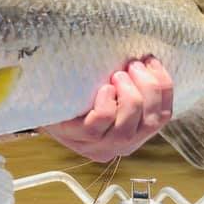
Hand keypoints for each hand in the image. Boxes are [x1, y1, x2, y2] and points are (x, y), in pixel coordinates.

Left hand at [43, 56, 172, 161]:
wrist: (40, 101)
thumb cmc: (80, 92)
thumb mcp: (109, 89)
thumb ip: (130, 83)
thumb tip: (148, 58)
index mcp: (135, 133)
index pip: (163, 116)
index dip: (164, 87)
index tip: (152, 62)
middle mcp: (120, 145)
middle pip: (151, 120)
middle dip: (148, 88)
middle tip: (133, 65)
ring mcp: (98, 145)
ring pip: (127, 125)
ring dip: (130, 94)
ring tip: (117, 75)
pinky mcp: (77, 138)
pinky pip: (101, 121)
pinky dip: (107, 102)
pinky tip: (102, 89)